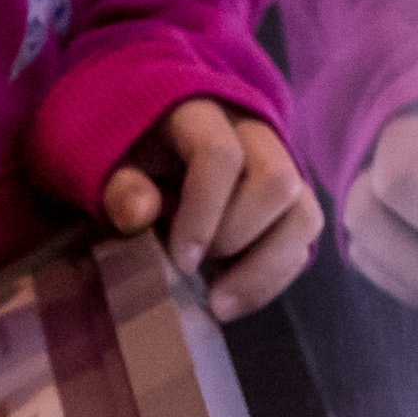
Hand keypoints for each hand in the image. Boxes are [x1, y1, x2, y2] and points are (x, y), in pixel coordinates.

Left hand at [90, 95, 321, 316]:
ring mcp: (282, 167)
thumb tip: (139, 213)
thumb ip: (120, 187)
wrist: (159, 154)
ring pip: (304, 213)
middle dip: (237, 236)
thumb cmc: (134, 162)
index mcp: (201, 114)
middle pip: (276, 181)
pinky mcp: (293, 202)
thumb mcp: (112, 168)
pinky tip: (236, 297)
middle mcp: (254, 134)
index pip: (220, 153)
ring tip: (220, 302)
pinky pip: (305, 240)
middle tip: (194, 268)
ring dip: (265, 268)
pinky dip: (274, 278)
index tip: (181, 260)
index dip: (204, 210)